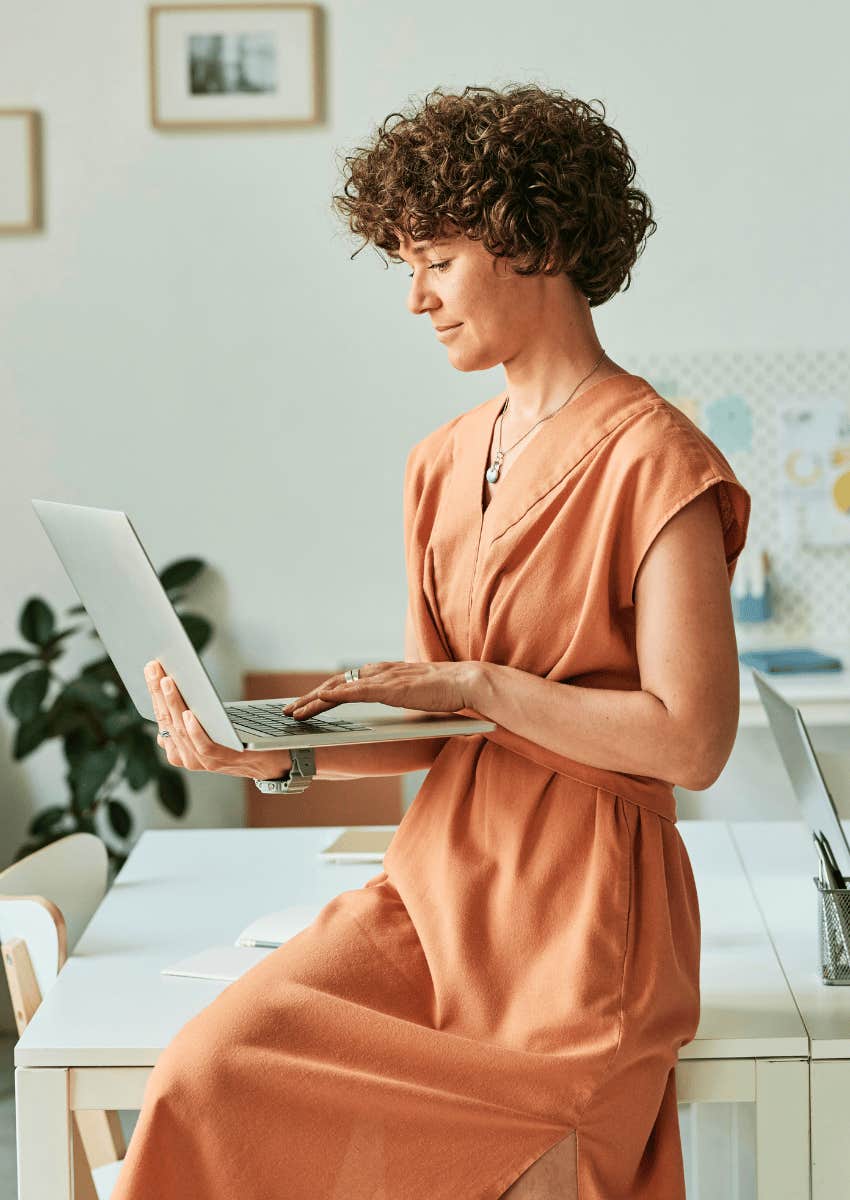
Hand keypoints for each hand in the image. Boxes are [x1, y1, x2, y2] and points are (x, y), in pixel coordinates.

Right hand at [145, 660, 290, 780]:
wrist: (268, 761)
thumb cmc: (236, 737)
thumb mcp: (209, 724)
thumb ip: (189, 715)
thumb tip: (168, 688)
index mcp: (178, 748)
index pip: (162, 716)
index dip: (154, 692)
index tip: (151, 668)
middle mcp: (186, 757)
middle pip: (168, 721)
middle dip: (159, 692)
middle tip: (155, 667)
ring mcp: (202, 761)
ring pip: (181, 731)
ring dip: (174, 705)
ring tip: (169, 682)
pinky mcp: (222, 760)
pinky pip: (203, 746)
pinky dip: (194, 730)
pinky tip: (190, 713)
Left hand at [281, 660, 478, 720]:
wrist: (465, 682)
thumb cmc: (446, 693)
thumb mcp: (416, 698)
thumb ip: (401, 701)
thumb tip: (396, 713)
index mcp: (385, 674)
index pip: (347, 682)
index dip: (325, 693)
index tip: (307, 704)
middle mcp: (379, 672)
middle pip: (336, 683)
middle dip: (309, 698)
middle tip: (289, 710)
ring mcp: (383, 678)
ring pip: (338, 687)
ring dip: (313, 700)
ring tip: (294, 712)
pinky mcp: (389, 688)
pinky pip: (353, 691)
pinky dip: (333, 696)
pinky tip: (318, 702)